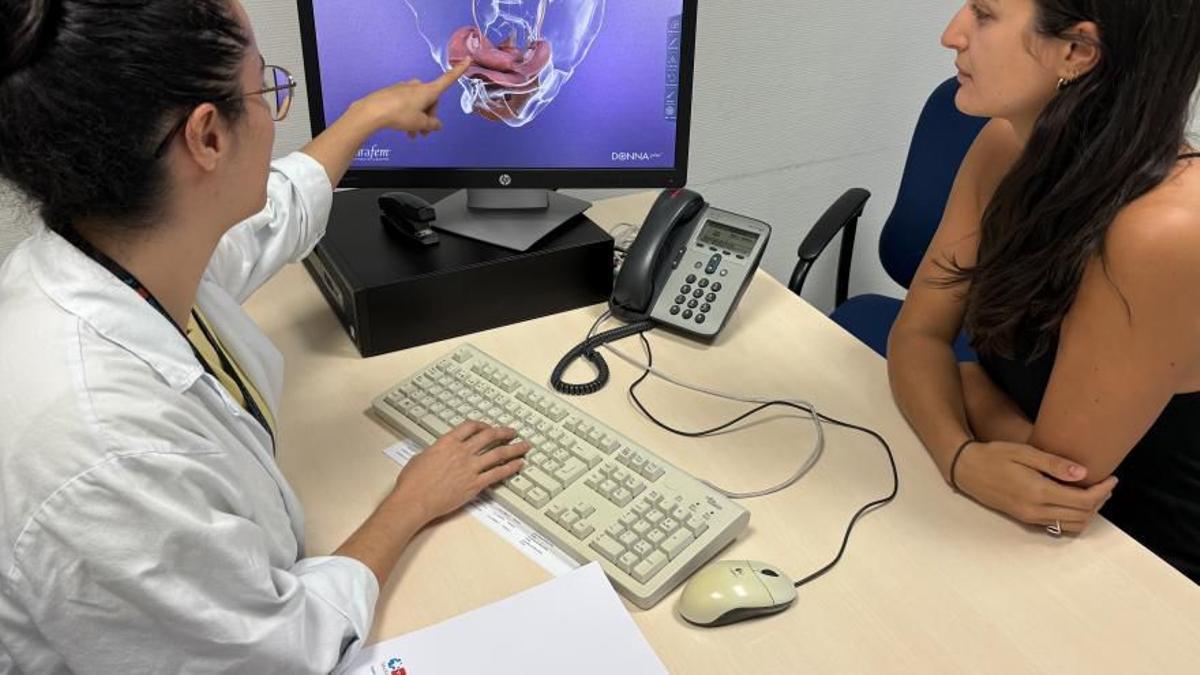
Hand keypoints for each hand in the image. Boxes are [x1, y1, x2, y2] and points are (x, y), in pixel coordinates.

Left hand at [358, 59, 471, 138]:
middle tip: (424, 132)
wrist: (373, 111)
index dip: (459, 71)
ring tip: (413, 134)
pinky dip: (408, 115)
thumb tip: (437, 125)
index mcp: (428, 91)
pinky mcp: (394, 92)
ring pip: (418, 104)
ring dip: (418, 118)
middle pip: (431, 100)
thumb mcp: (420, 123)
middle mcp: (417, 86)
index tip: (468, 59)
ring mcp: (404, 88)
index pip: (447, 79)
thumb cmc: (399, 115)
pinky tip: (403, 128)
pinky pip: (406, 104)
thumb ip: (432, 124)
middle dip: (429, 115)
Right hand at [393, 421, 530, 523]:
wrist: (414, 500)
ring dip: (514, 448)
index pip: (470, 426)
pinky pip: (497, 474)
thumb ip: (435, 451)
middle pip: (489, 436)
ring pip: (498, 454)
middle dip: (504, 432)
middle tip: (513, 432)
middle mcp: (462, 452)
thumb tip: (439, 452)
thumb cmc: (412, 482)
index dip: (483, 425)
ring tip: (524, 446)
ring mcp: (470, 468)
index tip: (488, 427)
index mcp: (447, 443)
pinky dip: (510, 468)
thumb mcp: (420, 457)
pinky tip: (518, 465)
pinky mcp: (475, 484)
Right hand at [954, 441, 1117, 533]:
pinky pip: (1058, 525)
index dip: (1103, 490)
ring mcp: (1030, 517)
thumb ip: (1054, 463)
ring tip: (1093, 493)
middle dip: (1100, 501)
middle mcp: (1036, 510)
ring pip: (1072, 525)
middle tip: (1105, 484)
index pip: (1083, 500)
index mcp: (1038, 492)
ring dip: (1088, 512)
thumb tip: (1083, 473)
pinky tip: (1073, 500)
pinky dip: (1073, 516)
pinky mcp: (1025, 518)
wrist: (966, 469)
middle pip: (1082, 515)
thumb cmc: (993, 455)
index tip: (1111, 477)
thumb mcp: (1024, 452)